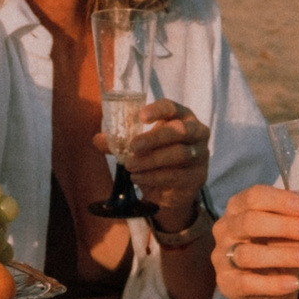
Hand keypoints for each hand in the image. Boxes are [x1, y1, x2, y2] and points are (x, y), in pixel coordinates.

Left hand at [99, 99, 210, 227]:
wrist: (171, 190)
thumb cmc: (157, 157)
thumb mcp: (139, 147)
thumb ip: (119, 142)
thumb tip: (98, 139)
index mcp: (181, 117)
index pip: (172, 107)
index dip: (157, 110)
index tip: (140, 116)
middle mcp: (196, 132)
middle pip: (179, 130)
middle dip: (155, 138)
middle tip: (133, 146)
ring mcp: (200, 154)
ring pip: (179, 154)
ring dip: (151, 160)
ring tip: (129, 166)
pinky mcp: (198, 176)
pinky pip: (177, 175)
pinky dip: (154, 177)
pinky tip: (137, 178)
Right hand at [210, 185, 298, 298]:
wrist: (271, 293)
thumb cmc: (282, 252)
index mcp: (241, 207)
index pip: (254, 196)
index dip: (279, 200)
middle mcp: (226, 228)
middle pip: (249, 221)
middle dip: (284, 226)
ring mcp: (222, 257)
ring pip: (248, 253)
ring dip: (282, 255)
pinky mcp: (226, 283)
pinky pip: (246, 282)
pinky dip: (272, 283)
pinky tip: (293, 283)